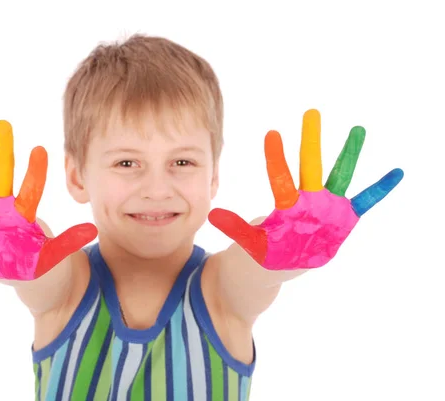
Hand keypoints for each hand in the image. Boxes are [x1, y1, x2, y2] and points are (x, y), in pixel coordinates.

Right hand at [0, 120, 97, 279]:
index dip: (34, 172)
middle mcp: (1, 205)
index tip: (40, 150)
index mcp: (23, 213)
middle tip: (3, 124)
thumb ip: (68, 242)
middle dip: (2, 150)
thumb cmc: (33, 261)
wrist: (12, 271)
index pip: (30, 189)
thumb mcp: (51, 255)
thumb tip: (93, 230)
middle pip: (2, 173)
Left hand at [208, 109, 402, 269]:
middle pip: (310, 166)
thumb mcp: (251, 243)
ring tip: (357, 129)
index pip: (281, 177)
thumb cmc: (264, 252)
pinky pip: (365, 201)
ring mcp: (328, 207)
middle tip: (312, 112)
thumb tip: (213, 215)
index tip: (272, 134)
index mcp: (287, 205)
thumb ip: (237, 228)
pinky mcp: (344, 218)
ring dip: (348, 154)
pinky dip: (379, 189)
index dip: (277, 158)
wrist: (282, 267)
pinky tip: (396, 172)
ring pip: (339, 175)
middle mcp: (309, 200)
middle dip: (311, 141)